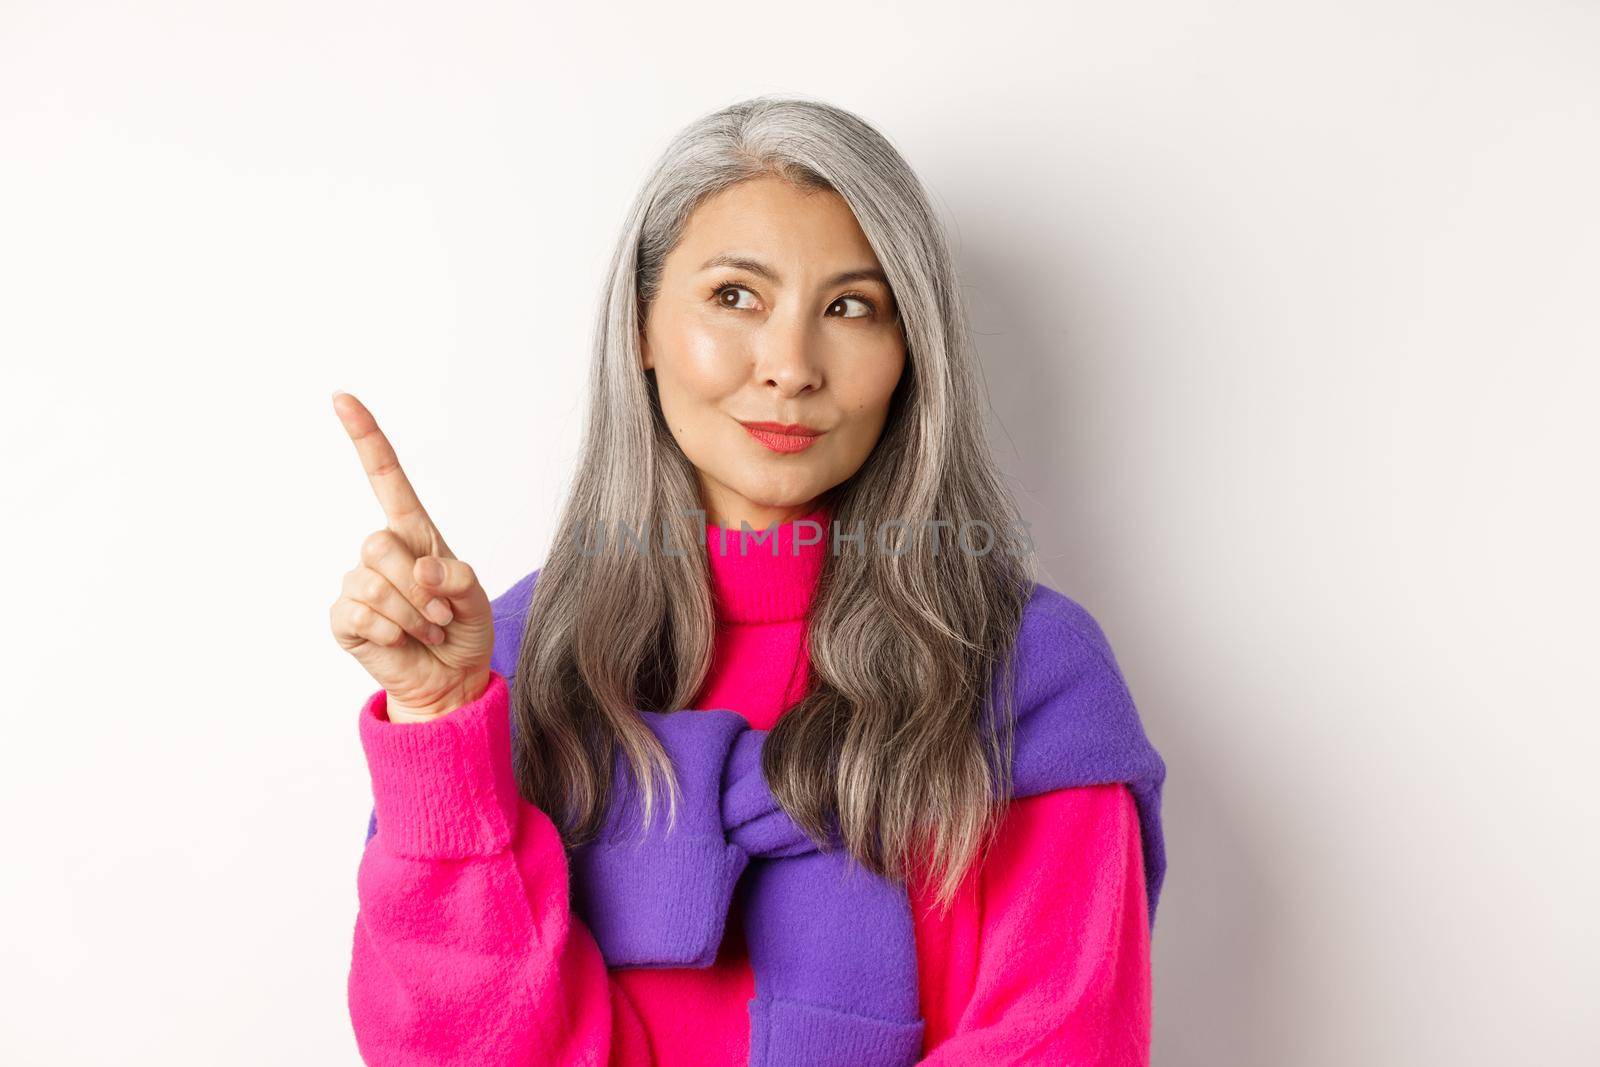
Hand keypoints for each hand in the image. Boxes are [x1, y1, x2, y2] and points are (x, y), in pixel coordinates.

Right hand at [328, 391, 493, 721]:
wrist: (451, 678)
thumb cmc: (464, 630)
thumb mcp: (477, 598)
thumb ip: (459, 578)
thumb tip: (420, 570)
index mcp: (415, 534)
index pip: (385, 477)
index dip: (365, 438)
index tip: (341, 399)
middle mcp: (382, 553)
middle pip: (379, 543)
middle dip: (418, 585)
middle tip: (441, 612)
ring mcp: (358, 584)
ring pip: (372, 582)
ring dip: (411, 613)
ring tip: (428, 628)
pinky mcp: (345, 619)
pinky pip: (360, 614)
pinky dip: (392, 631)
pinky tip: (402, 640)